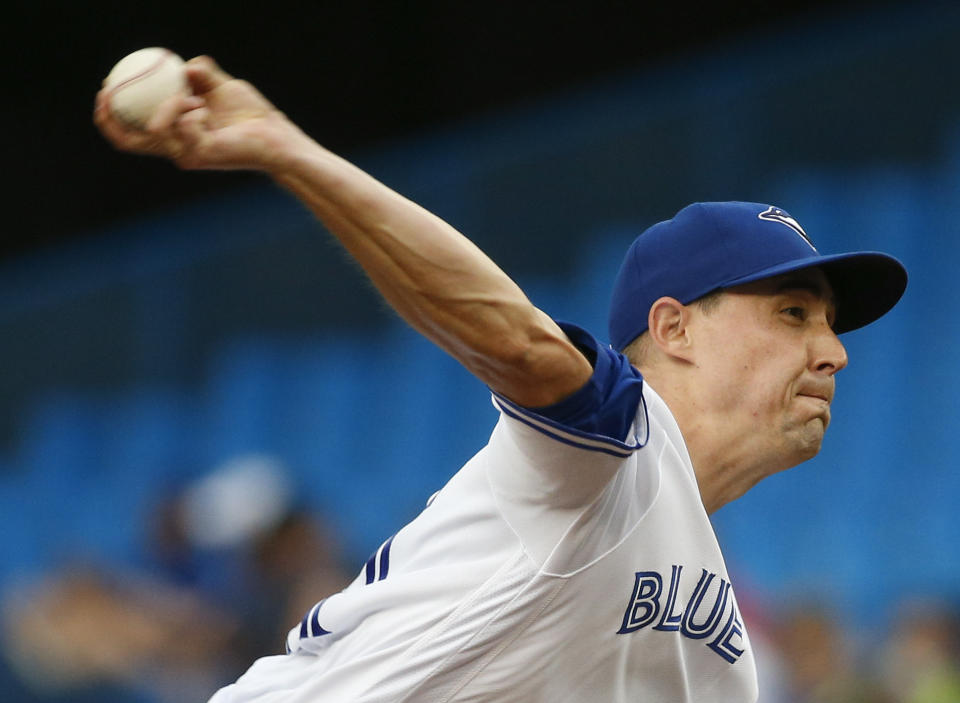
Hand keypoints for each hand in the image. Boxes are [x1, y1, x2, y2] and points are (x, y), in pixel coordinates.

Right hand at [94, 56, 308, 171]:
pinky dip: (191, 111)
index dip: (110, 115)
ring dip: (171, 104)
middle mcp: (175, 148)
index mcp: (175, 134)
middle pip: (128, 141)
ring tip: (196, 98)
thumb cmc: (251, 115)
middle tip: (107, 91)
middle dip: (109, 118)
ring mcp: (186, 154)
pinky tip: (208, 110)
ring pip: (154, 128)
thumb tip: (184, 65)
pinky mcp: (199, 155)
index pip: (132, 131)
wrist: (275, 135)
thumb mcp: (222, 87)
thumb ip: (202, 74)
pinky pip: (181, 126)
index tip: (105, 88)